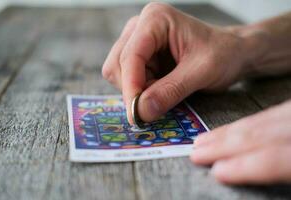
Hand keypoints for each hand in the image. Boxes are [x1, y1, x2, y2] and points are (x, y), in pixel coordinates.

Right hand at [102, 2, 261, 123]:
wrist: (232, 53)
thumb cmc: (223, 54)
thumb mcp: (201, 72)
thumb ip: (170, 91)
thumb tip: (140, 112)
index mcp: (155, 19)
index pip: (131, 55)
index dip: (131, 85)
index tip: (137, 112)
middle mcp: (140, 27)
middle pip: (117, 65)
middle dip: (134, 89)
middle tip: (155, 105)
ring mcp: (137, 41)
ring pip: (118, 74)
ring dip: (137, 91)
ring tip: (165, 92)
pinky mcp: (140, 56)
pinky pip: (127, 79)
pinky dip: (141, 91)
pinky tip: (161, 89)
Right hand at [191, 100, 290, 184]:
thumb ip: (280, 166)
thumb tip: (251, 179)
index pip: (272, 159)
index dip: (242, 167)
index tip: (218, 172)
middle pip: (256, 135)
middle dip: (223, 145)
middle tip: (197, 153)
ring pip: (259, 120)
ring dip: (228, 132)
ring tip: (205, 140)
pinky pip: (270, 112)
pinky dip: (247, 121)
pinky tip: (236, 126)